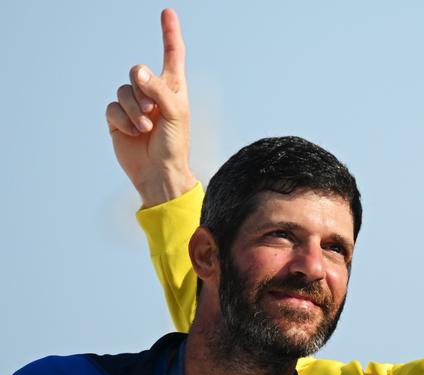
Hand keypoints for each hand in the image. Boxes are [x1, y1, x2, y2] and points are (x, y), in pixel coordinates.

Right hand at [105, 8, 195, 207]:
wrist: (159, 172)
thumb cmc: (174, 145)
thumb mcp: (175, 115)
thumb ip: (159, 90)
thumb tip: (137, 71)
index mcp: (172, 88)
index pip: (171, 55)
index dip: (169, 33)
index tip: (168, 12)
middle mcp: (152, 93)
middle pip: (137, 72)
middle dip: (143, 89)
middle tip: (153, 111)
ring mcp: (133, 105)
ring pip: (123, 90)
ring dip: (134, 109)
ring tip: (146, 128)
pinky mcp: (117, 118)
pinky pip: (112, 107)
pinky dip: (123, 120)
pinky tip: (133, 133)